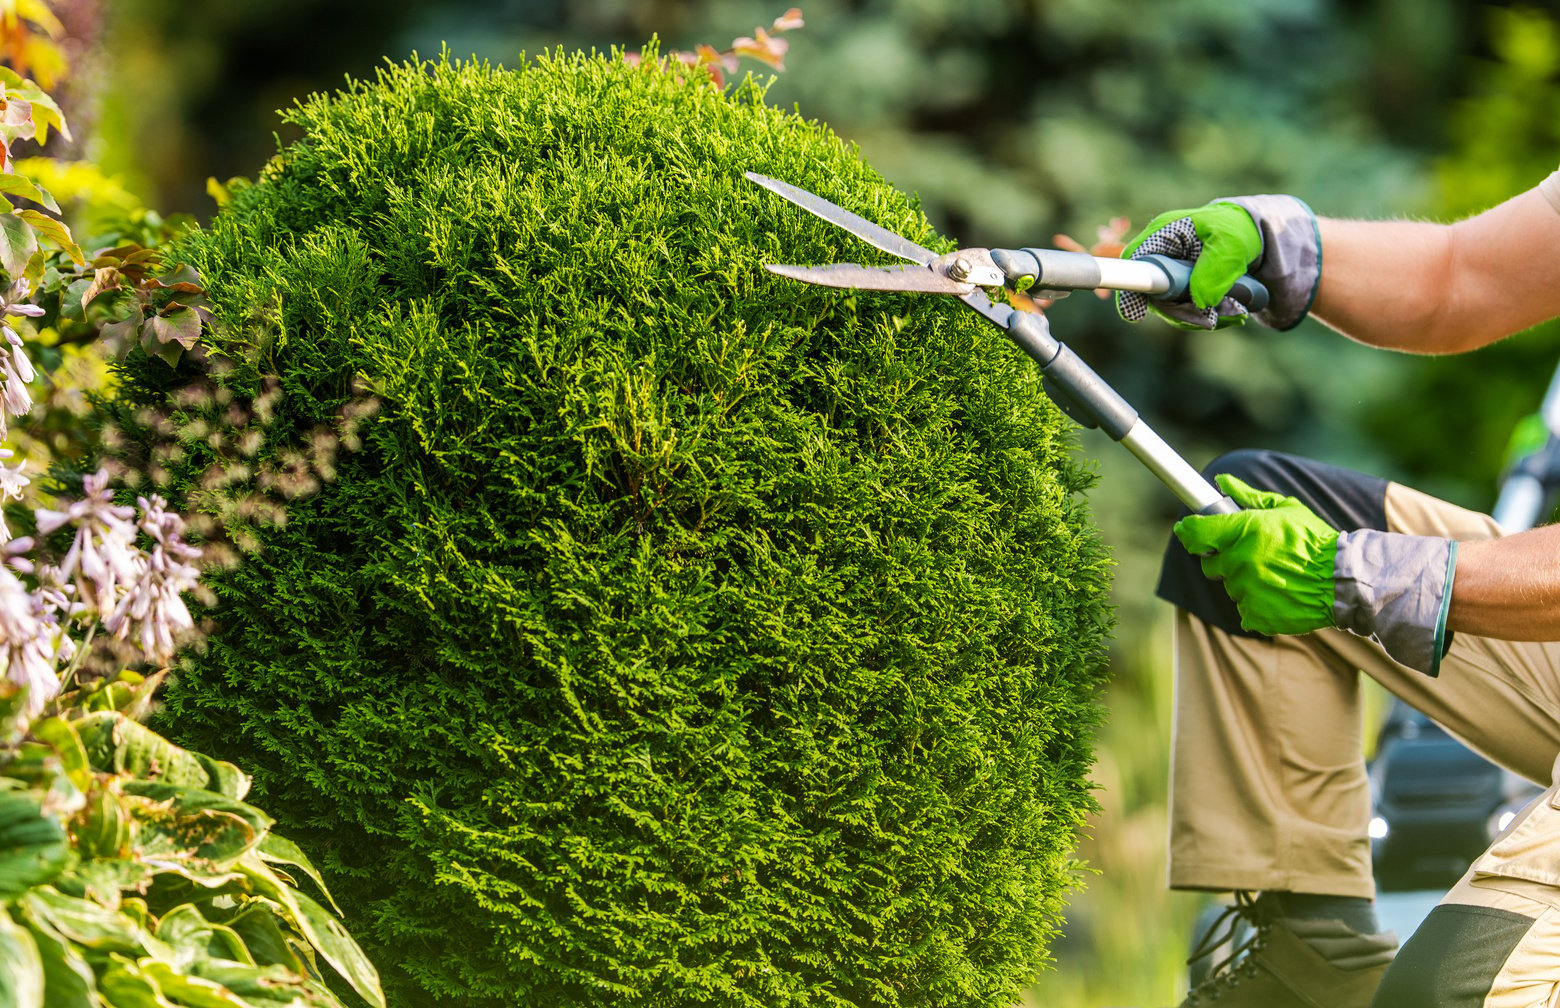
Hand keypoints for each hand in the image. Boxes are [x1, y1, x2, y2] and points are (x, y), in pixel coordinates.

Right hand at [1118, 194, 1319, 330]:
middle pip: (1151, 294)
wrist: (1255, 238)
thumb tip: (1200, 302)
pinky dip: (1207, 318)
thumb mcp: (1231, 245)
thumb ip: (1215, 269)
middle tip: (1212, 319)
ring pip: (1170, 309)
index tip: (1137, 314)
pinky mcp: (1180, 290)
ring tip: (1234, 313)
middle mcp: (1159, 257)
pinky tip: (1232, 314)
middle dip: (1181, 312)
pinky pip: (1185, 313)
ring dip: (1200, 318)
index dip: (1130, 289)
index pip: (1134, 262)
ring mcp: (1168, 275)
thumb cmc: (1239, 230)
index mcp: (1162, 234)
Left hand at [1173, 473, 1337, 635]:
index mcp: (1243, 532)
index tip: (1186, 530)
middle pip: (1210, 564)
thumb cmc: (1315, 540)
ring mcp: (1245, 590)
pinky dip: (1257, 605)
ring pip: (1230, 587)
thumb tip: (1222, 479)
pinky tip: (1278, 594)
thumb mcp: (1286, 508)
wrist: (1344, 579)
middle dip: (1224, 560)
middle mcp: (1239, 561)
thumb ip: (1248, 496)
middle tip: (1251, 556)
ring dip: (1244, 582)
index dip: (1188, 531)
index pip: (1195, 533)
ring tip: (1275, 575)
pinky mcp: (1255, 615)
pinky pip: (1244, 610)